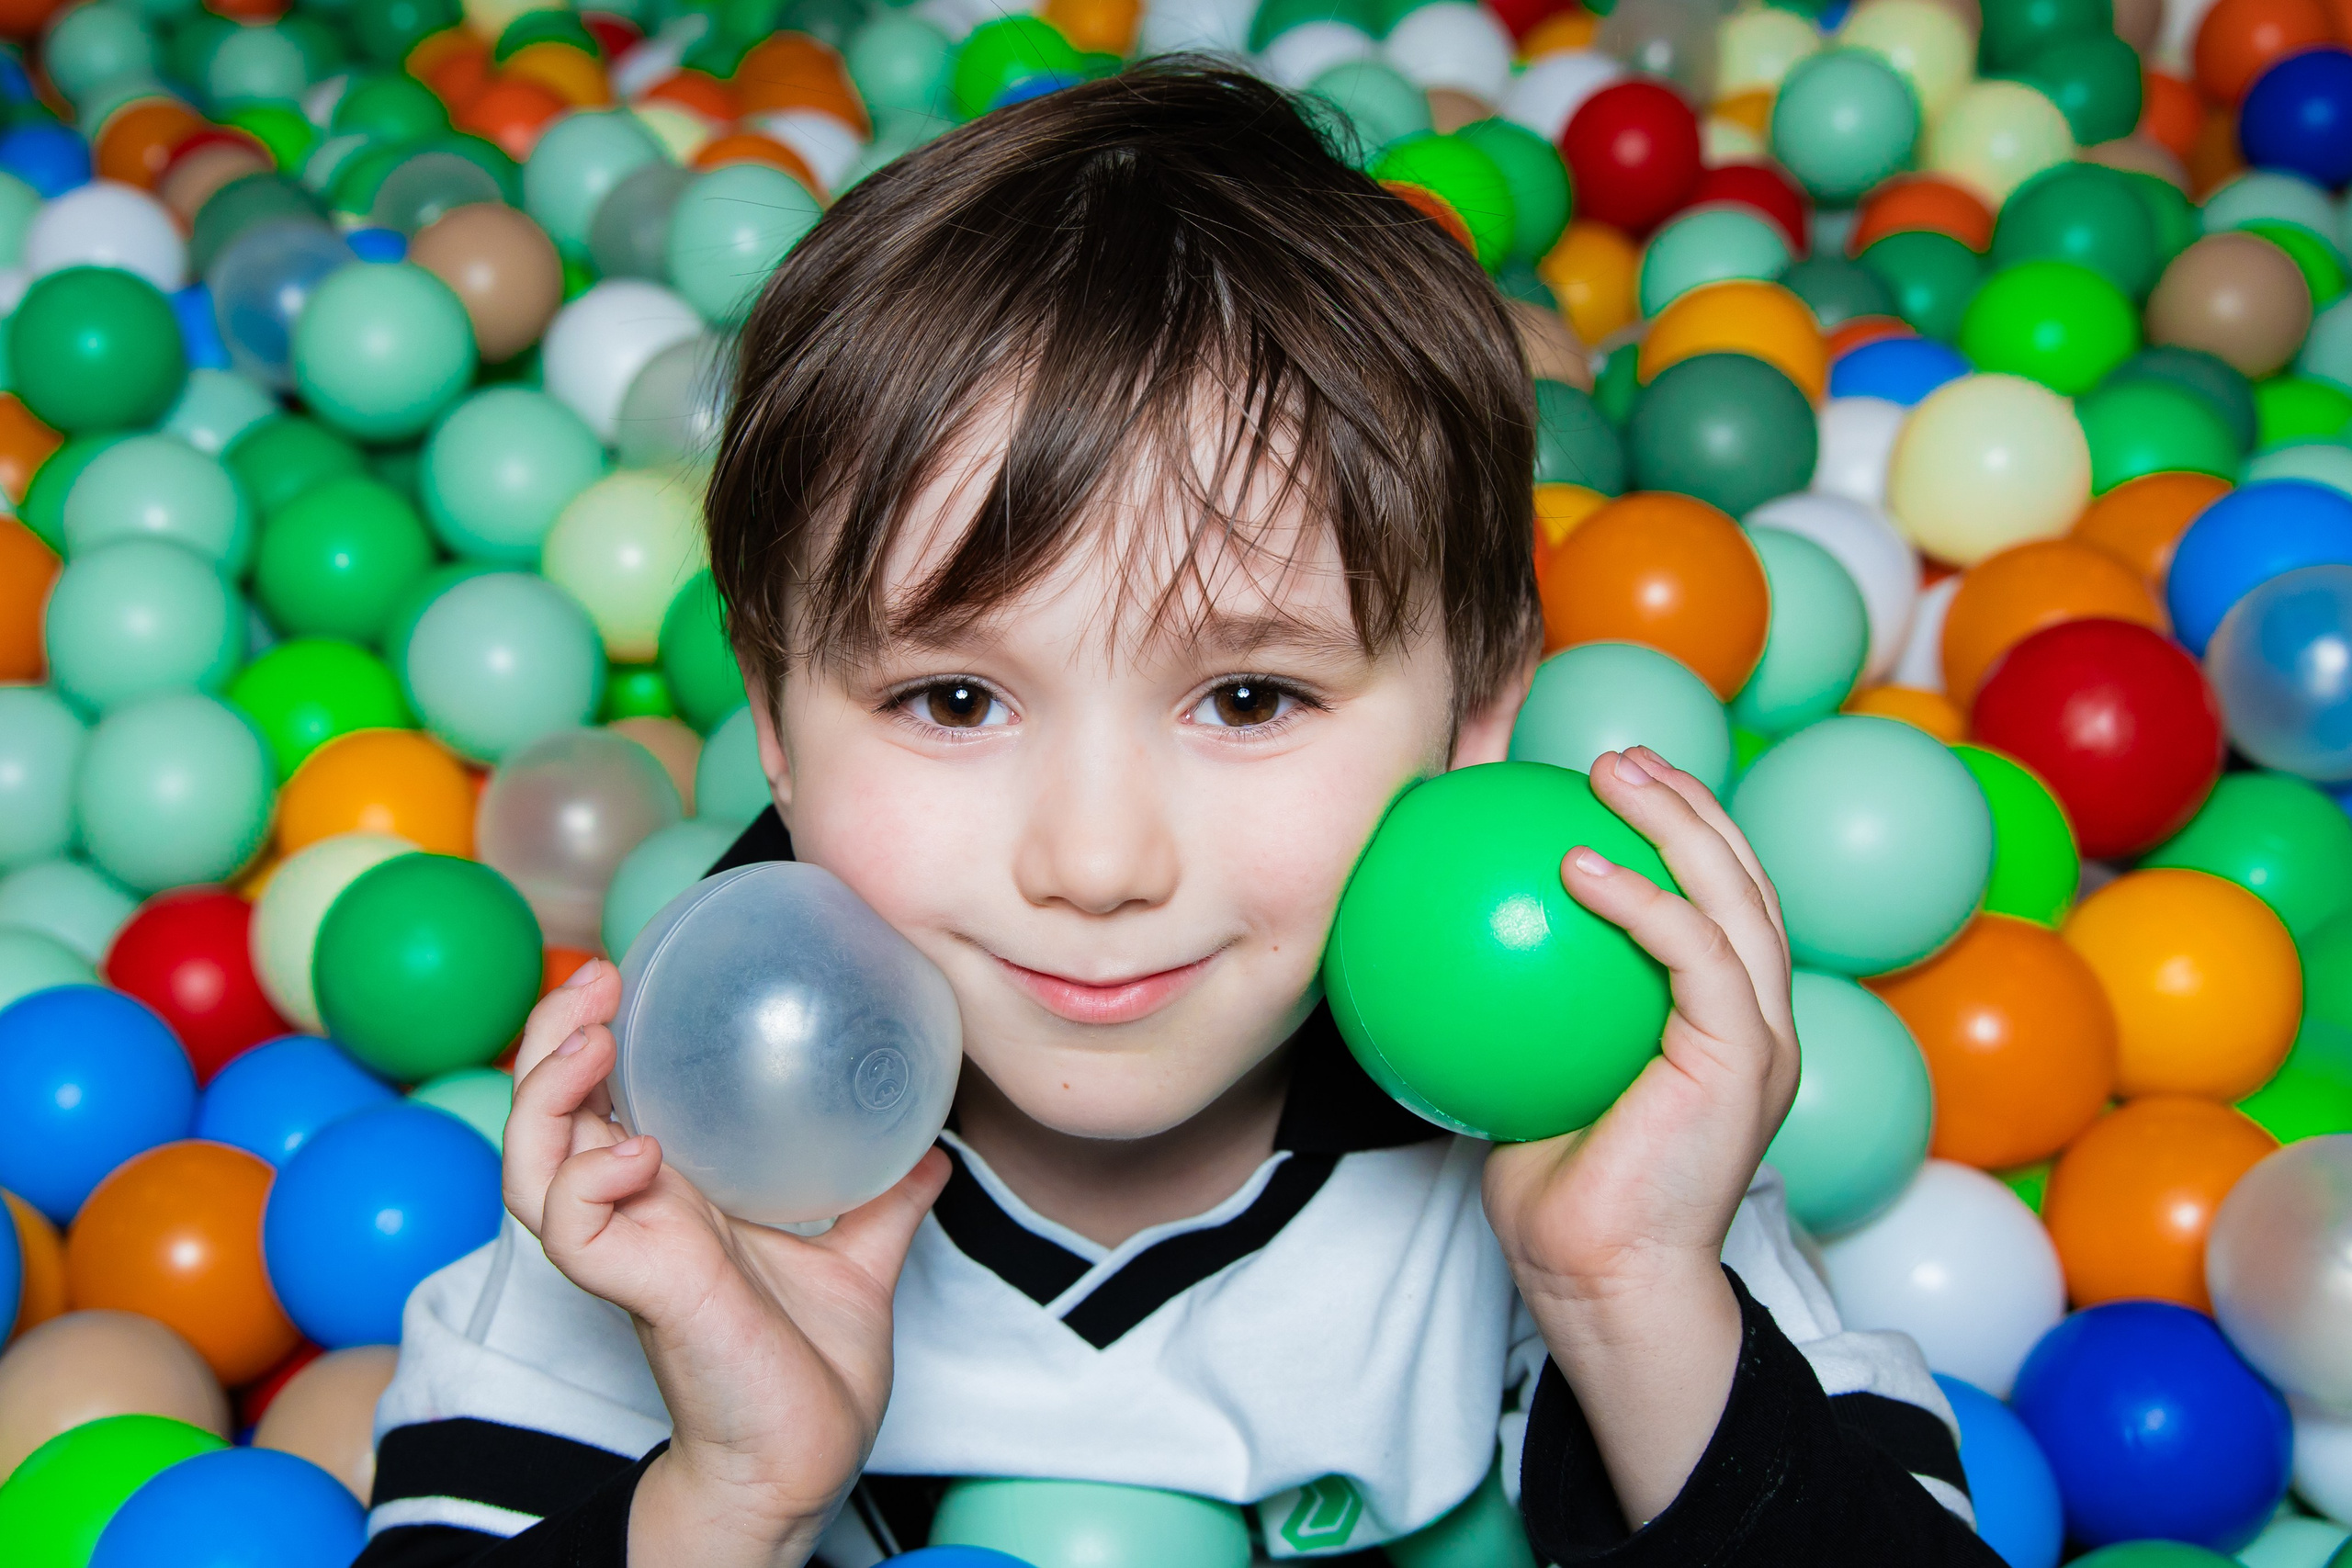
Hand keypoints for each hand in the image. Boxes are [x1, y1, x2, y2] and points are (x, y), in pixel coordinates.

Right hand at [505, 963, 948, 1567]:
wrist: (803, 1461)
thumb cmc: (809, 1369)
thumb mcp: (856, 1261)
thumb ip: (883, 1201)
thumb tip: (935, 1146)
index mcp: (671, 1195)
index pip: (600, 1098)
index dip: (592, 1033)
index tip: (634, 969)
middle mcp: (634, 1212)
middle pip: (546, 1112)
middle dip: (549, 1036)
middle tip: (601, 977)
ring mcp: (627, 1249)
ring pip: (531, 1161)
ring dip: (547, 1090)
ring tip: (592, 1035)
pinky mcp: (636, 1290)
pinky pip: (572, 1227)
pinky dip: (591, 1178)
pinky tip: (639, 1150)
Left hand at [1483, 747, 1798, 1525]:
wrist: (1599, 1280)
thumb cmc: (1559, 1192)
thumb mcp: (1533, 1072)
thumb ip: (1527, 1003)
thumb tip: (1449, 936)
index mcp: (1724, 1025)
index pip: (1718, 905)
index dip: (1679, 832)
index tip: (1610, 785)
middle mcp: (1759, 1022)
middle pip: (1742, 881)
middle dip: (1686, 805)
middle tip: (1616, 759)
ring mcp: (1763, 1040)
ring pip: (1737, 900)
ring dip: (1676, 825)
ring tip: (1612, 776)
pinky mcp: (1742, 1061)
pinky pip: (1697, 956)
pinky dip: (1644, 901)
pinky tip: (1580, 864)